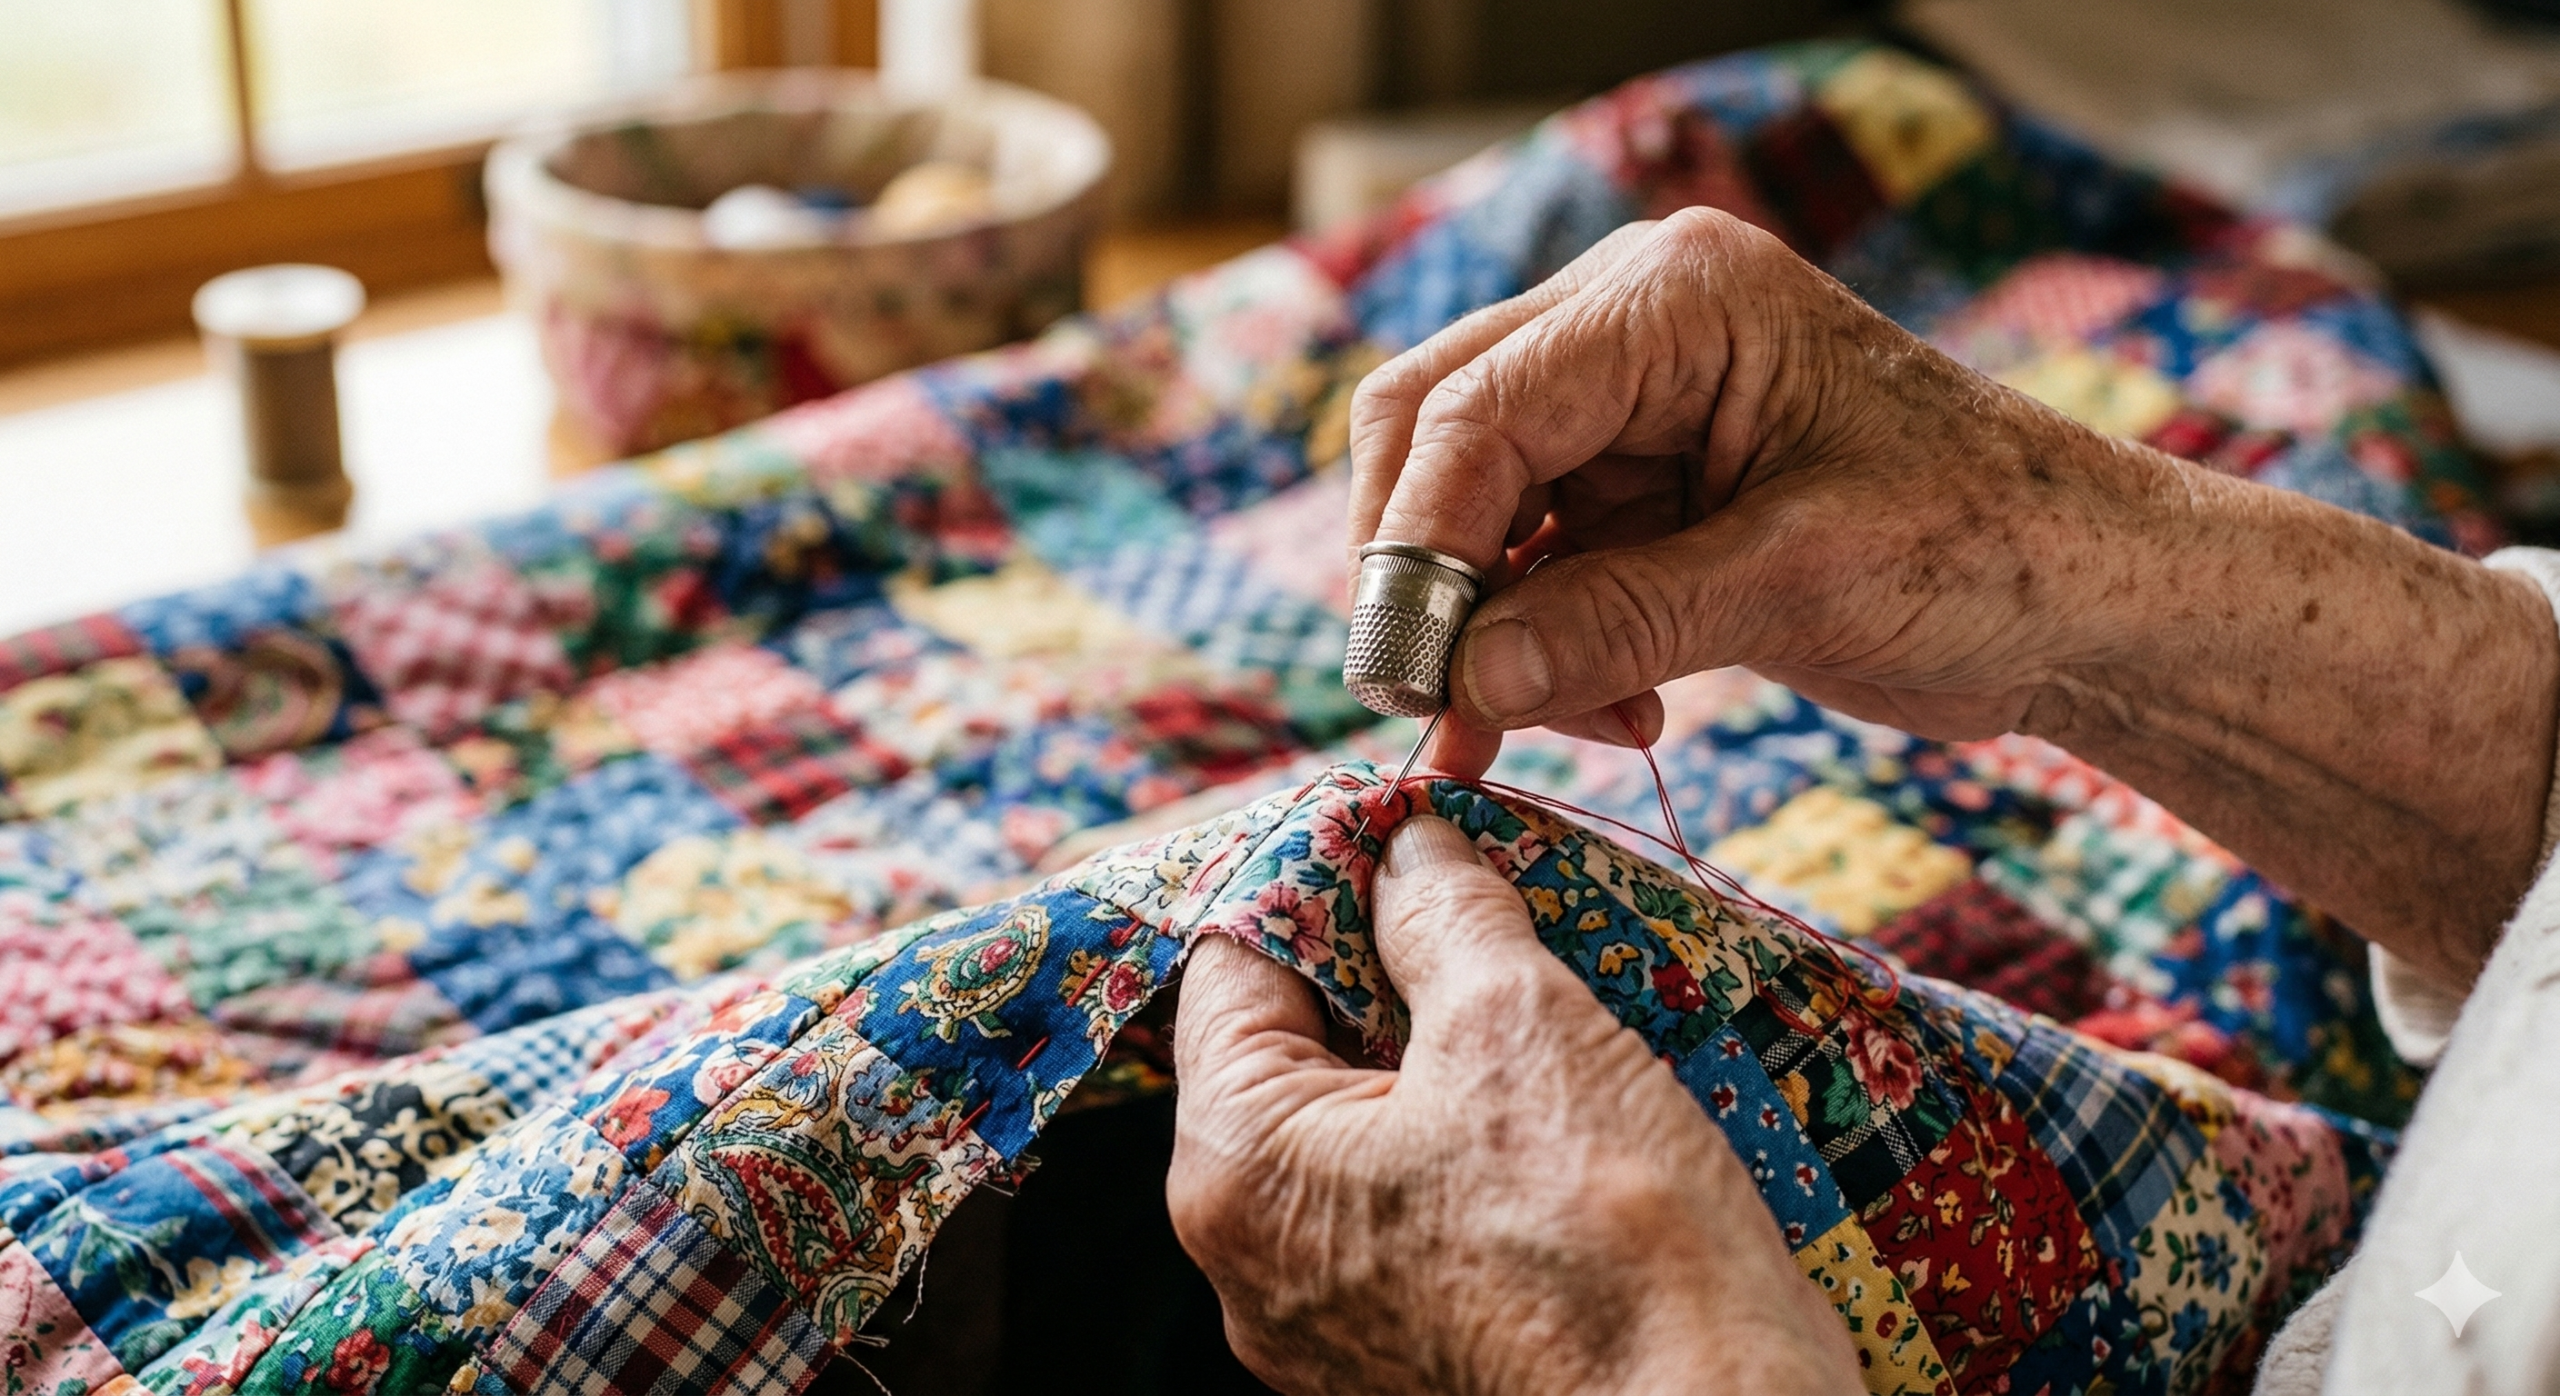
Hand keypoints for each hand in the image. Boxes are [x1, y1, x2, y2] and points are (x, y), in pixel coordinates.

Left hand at [1167, 814, 1858, 1395]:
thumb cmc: (1609, 1235)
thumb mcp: (1519, 1020)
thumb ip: (1440, 912)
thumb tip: (1406, 846)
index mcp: (1234, 1167)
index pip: (1235, 964)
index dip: (1321, 874)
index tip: (1403, 824)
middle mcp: (1250, 1259)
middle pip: (1294, 1050)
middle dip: (1387, 961)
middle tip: (1482, 892)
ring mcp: (1327, 1320)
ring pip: (1359, 1130)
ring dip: (1438, 1048)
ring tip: (1535, 981)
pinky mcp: (1410, 1352)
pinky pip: (1411, 1207)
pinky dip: (1467, 1137)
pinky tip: (1556, 1094)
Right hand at [1348, 207, 2166, 774]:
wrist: (2095, 600)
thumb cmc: (1991, 548)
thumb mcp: (1801, 582)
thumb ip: (1619, 623)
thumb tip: (1462, 684)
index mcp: (1674, 298)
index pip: (1476, 404)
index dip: (1417, 543)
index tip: (1410, 675)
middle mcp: (1629, 332)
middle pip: (1438, 438)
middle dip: (1430, 582)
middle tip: (1442, 708)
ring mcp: (1628, 414)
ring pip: (1471, 518)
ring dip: (1491, 637)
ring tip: (1558, 730)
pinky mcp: (1640, 497)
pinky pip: (1533, 571)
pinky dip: (1537, 654)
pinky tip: (1599, 723)